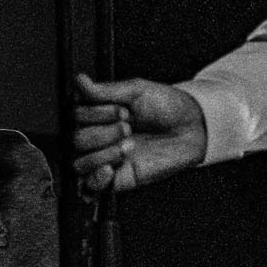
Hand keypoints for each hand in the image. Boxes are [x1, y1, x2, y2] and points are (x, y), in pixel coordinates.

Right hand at [72, 74, 207, 194]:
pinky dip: (95, 178)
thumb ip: (105, 90)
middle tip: (129, 127)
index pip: (74, 116)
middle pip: (77, 139)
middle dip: (103, 132)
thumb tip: (80, 80)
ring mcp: (105, 158)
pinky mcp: (117, 178)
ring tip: (129, 145)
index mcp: (96, 114)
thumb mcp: (135, 91)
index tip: (124, 111)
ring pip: (79, 162)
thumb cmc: (166, 106)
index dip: (96, 113)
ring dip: (102, 153)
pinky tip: (108, 169)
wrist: (192, 127)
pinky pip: (90, 185)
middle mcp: (97, 136)